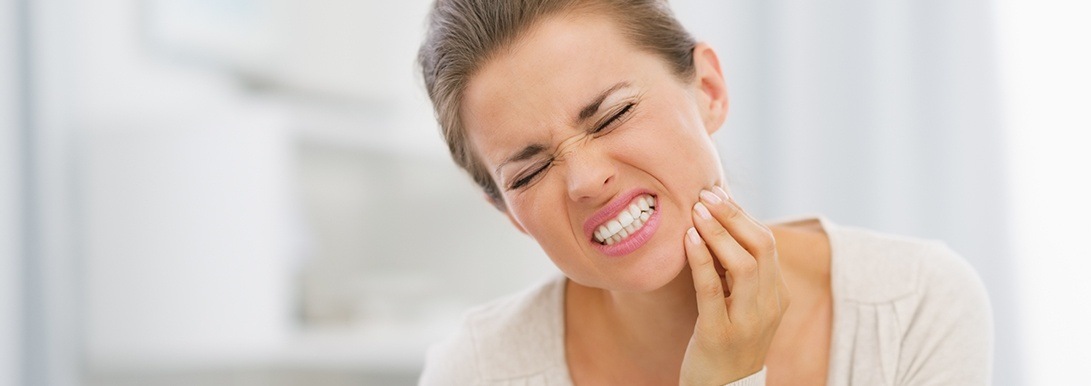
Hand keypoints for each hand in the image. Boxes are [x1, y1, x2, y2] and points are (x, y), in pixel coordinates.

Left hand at [678, 187, 789, 385]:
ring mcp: (748, 322)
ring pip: (742, 265)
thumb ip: (736, 272)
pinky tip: (688, 240)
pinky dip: (702, 260)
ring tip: (695, 212)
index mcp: (777, 296)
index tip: (716, 194)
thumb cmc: (726, 342)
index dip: (741, 215)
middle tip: (706, 195)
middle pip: (761, 248)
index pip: (767, 244)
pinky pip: (713, 290)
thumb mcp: (741, 305)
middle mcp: (769, 307)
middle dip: (732, 216)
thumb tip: (718, 224)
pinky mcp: (720, 334)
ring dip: (718, 233)